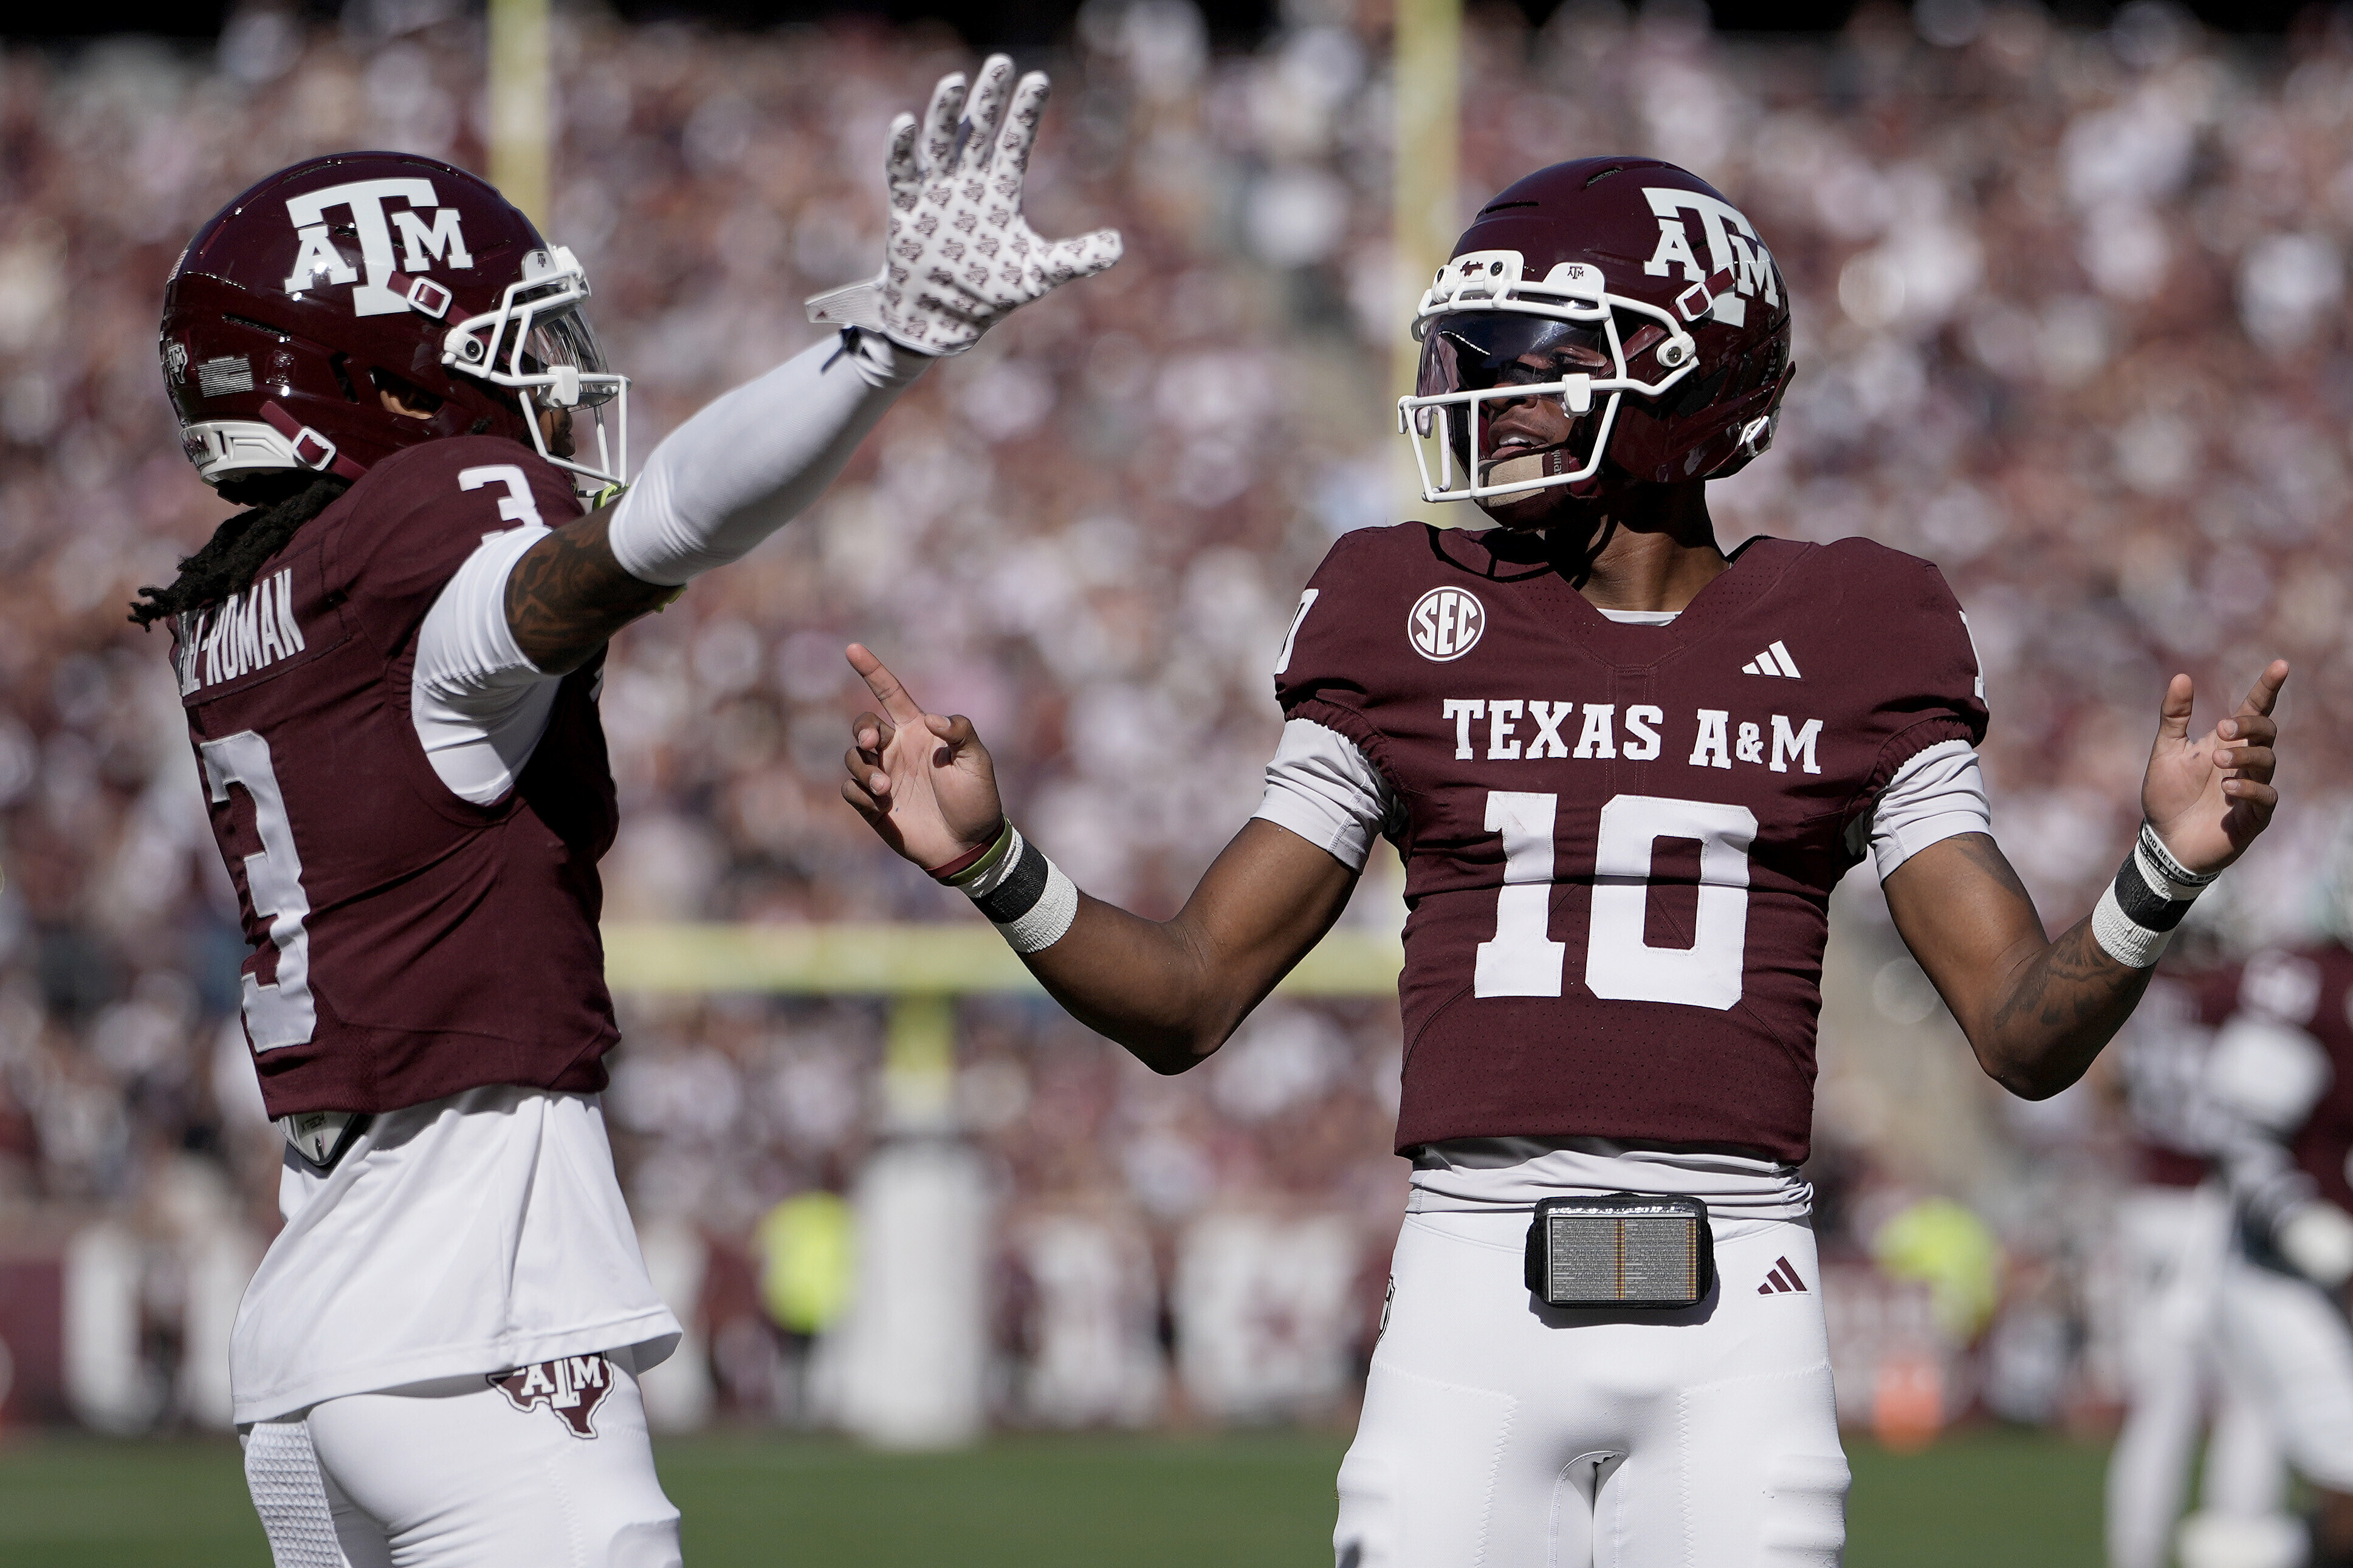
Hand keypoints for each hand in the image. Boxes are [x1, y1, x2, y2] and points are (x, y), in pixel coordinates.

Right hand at [805, 55, 1122, 355]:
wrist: (945, 318)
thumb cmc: (991, 291)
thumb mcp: (1039, 274)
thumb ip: (1076, 258)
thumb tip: (1118, 246)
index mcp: (999, 190)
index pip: (1015, 142)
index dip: (1025, 113)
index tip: (1038, 79)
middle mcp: (968, 181)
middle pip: (979, 129)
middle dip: (989, 97)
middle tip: (1001, 63)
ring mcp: (936, 191)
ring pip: (941, 142)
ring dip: (947, 114)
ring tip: (955, 81)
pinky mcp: (908, 208)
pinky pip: (903, 172)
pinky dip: (902, 149)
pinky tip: (906, 122)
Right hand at [840, 644, 1004, 869]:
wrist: (969, 844)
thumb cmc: (977, 799)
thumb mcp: (977, 762)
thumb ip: (960, 733)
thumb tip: (932, 720)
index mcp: (918, 731)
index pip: (890, 693)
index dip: (872, 670)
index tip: (852, 648)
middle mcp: (896, 749)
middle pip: (863, 725)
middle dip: (862, 730)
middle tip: (873, 744)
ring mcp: (883, 776)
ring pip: (853, 758)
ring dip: (864, 769)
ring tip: (886, 789)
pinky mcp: (871, 805)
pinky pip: (849, 789)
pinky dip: (859, 792)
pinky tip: (880, 805)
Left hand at [2141, 660, 2288, 875]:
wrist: (2163, 841)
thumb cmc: (2167, 796)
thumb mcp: (2165, 752)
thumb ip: (2174, 717)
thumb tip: (2181, 677)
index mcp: (2227, 743)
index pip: (2255, 709)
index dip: (2268, 688)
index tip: (2280, 665)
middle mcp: (2245, 761)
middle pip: (2267, 732)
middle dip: (2251, 725)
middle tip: (2223, 729)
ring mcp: (2253, 787)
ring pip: (2268, 761)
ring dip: (2244, 756)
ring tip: (2217, 761)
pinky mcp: (2254, 816)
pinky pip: (2266, 796)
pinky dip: (2250, 787)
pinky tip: (2228, 787)